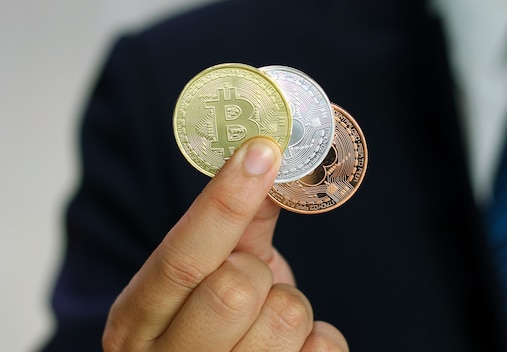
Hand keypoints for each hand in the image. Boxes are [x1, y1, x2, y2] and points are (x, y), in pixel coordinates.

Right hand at [102, 138, 348, 350]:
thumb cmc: (210, 322)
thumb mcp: (209, 273)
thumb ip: (236, 224)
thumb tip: (267, 157)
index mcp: (137, 321)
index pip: (181, 259)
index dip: (225, 203)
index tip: (262, 150)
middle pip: (235, 289)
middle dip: (257, 274)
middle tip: (251, 282)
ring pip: (286, 316)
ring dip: (288, 305)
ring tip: (267, 320)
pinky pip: (324, 347)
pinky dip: (318, 336)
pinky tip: (290, 345)